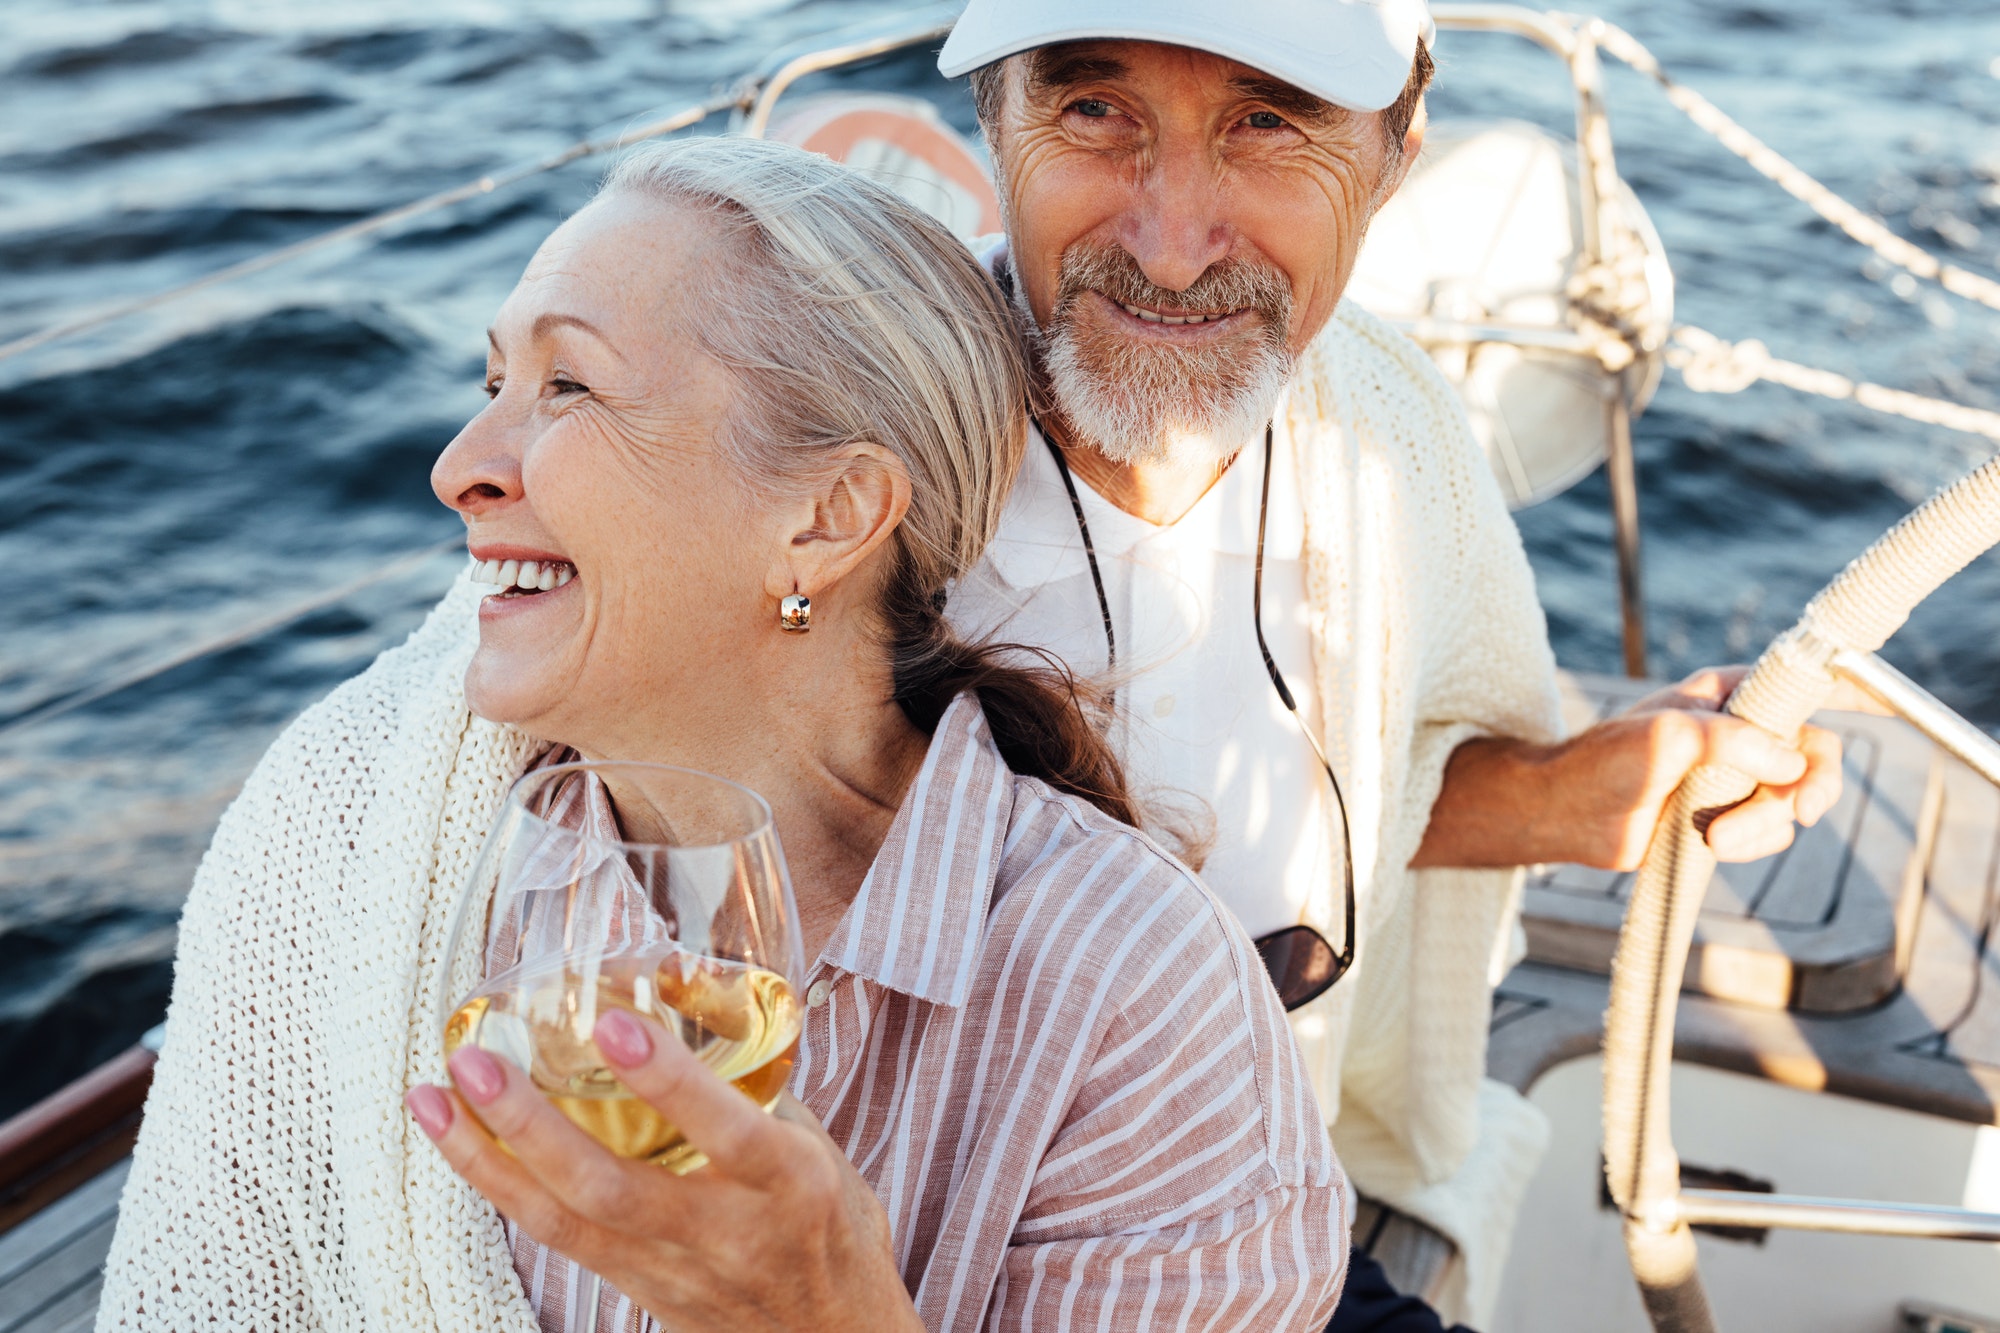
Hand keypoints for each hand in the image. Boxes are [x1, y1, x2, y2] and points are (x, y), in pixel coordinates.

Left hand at [405, 1008, 919, 1332]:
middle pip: (610, 1187)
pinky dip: (501, 1186)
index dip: (667, 1079)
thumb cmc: (832, 1232)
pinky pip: (555, 1238)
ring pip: (564, 1220)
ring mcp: (671, 1269)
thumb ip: (755, 1086)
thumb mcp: (822, 1150)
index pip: (724, 1129)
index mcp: (788, 1184)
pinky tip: (461, 1143)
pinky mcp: (635, 1289)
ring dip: (488, 1157)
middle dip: (532, 1123)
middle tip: (476, 1062)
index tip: (612, 1023)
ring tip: (434, 1098)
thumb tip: (684, 1001)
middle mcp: (724, 1232)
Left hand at [1416, 667, 1844, 870]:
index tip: (1860, 722)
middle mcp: (1737, 730)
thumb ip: (1736, 742)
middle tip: (1801, 812)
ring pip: (1791, 802)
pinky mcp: (1724, 814)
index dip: (1838, 699)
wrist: (1564, 813)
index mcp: (1725, 693)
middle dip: (1810, 787)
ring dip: (1763, 825)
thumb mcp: (1670, 737)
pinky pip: (1768, 832)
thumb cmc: (1604, 761)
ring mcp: (1733, 775)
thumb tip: (1793, 767)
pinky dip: (1749, 842)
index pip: (1798, 687)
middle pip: (1812, 755)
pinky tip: (1709, 843)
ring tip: (1713, 836)